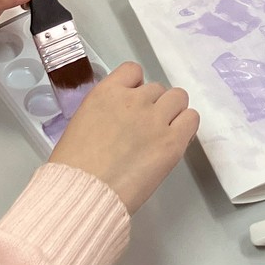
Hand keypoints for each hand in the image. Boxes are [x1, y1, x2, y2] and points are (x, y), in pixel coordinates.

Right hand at [50, 61, 197, 213]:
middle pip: (157, 88)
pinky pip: (191, 119)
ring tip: (162, 133)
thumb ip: (106, 111)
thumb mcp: (83, 123)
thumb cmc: (73, 167)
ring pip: (178, 98)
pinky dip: (186, 125)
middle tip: (144, 129)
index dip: (135, 87)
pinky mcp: (172, 142)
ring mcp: (156, 119)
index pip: (133, 71)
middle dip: (152, 105)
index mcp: (107, 93)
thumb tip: (120, 119)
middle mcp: (134, 100)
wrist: (84, 193)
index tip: (131, 104)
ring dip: (172, 112)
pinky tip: (175, 139)